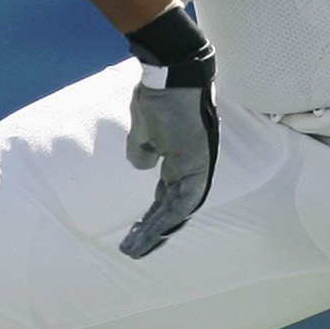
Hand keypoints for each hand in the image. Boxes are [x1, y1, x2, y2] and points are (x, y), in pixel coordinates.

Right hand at [120, 9, 218, 258]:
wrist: (170, 76)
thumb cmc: (158, 97)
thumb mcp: (143, 129)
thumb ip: (143, 150)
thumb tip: (143, 166)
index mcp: (179, 160)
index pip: (166, 196)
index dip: (152, 217)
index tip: (136, 234)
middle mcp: (190, 167)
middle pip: (172, 208)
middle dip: (152, 232)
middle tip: (133, 252)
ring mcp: (196, 166)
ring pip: (179, 209)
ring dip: (158, 231)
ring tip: (136, 249)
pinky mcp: (196, 162)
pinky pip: (186, 197)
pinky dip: (171, 216)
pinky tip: (156, 232)